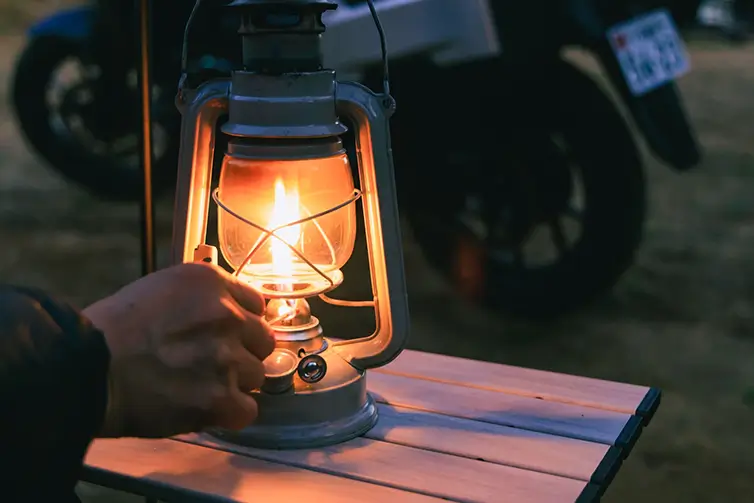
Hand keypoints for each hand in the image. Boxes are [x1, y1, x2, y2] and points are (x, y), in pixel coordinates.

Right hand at [83, 262, 274, 438]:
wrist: (87, 367)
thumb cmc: (113, 330)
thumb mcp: (161, 289)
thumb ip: (201, 298)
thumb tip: (226, 310)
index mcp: (211, 284)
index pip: (256, 304)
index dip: (242, 324)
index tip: (228, 336)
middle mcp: (227, 316)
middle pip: (263, 341)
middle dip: (242, 353)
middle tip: (211, 364)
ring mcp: (226, 358)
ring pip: (256, 376)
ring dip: (233, 384)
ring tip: (197, 386)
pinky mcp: (220, 398)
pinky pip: (247, 410)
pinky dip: (229, 414)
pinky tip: (204, 408)